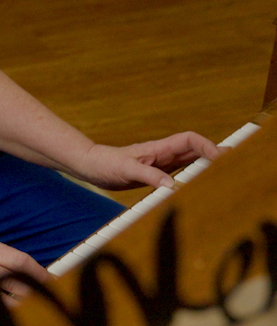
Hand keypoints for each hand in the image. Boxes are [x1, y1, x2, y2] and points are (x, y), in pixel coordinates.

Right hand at [0, 239, 51, 323]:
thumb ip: (5, 262)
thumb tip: (38, 279)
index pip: (21, 262)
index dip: (40, 275)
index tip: (52, 285)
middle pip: (17, 284)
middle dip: (32, 298)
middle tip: (45, 307)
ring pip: (4, 304)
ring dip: (17, 315)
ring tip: (27, 320)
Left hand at [75, 132, 220, 190]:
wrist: (90, 165)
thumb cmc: (105, 163)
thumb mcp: (125, 170)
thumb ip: (148, 176)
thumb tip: (171, 185)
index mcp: (158, 148)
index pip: (189, 140)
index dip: (206, 145)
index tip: (219, 157)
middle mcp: (162, 154)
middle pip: (195, 150)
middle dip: (214, 153)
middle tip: (235, 161)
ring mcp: (160, 163)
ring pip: (189, 161)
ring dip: (206, 164)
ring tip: (224, 172)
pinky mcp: (155, 173)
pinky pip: (179, 173)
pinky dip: (192, 176)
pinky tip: (199, 184)